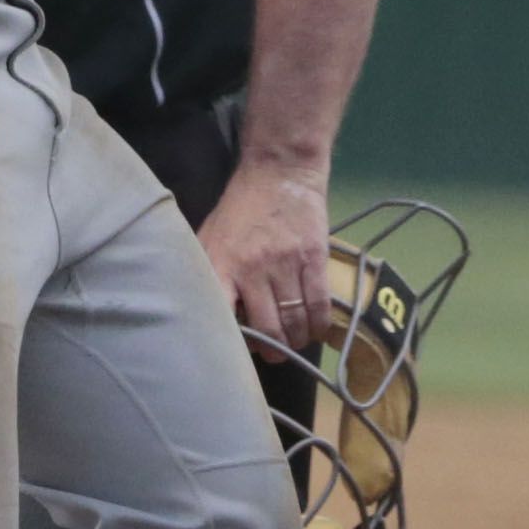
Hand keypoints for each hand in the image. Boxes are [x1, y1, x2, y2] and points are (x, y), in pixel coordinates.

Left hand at [201, 161, 333, 350]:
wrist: (279, 171)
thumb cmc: (239, 208)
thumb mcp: (209, 237)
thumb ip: (210, 273)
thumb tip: (210, 314)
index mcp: (221, 264)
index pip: (220, 314)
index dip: (229, 344)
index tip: (234, 357)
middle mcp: (252, 269)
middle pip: (267, 327)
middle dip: (272, 350)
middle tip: (274, 356)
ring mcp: (286, 264)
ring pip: (294, 320)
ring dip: (296, 340)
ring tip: (293, 343)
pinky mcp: (314, 258)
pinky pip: (318, 303)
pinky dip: (318, 324)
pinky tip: (315, 331)